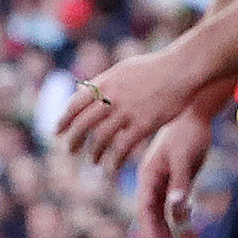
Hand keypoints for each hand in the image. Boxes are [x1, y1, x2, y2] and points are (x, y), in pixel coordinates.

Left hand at [58, 45, 217, 173]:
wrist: (180, 71)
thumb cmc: (154, 69)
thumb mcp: (123, 69)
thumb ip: (105, 82)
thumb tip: (87, 90)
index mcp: (104, 83)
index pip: (75, 104)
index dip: (63, 120)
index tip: (57, 132)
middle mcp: (111, 98)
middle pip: (83, 123)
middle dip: (74, 140)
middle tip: (70, 151)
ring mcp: (126, 112)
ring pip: (101, 138)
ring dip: (94, 152)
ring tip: (93, 161)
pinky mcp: (143, 125)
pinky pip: (122, 147)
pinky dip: (114, 160)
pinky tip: (111, 168)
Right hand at [137, 109, 218, 237]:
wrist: (196, 113)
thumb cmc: (188, 133)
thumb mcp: (184, 158)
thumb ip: (181, 184)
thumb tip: (177, 210)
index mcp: (148, 175)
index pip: (146, 209)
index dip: (150, 230)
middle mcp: (152, 181)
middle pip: (152, 215)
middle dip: (159, 236)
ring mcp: (164, 181)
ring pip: (162, 213)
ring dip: (169, 232)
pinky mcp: (177, 180)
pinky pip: (175, 206)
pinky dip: (181, 221)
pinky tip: (191, 234)